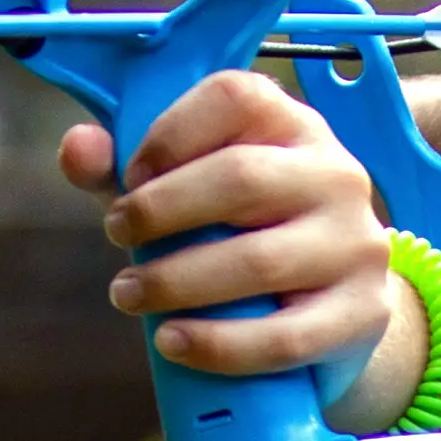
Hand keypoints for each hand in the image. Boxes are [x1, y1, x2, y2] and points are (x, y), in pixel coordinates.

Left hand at [58, 71, 414, 426]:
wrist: (337, 306)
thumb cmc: (246, 232)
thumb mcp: (188, 190)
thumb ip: (125, 168)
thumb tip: (78, 148)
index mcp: (294, 125)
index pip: (236, 96)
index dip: (169, 132)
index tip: (130, 176)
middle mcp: (337, 174)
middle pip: (242, 178)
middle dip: (160, 211)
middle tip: (117, 236)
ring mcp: (358, 244)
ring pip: (259, 261)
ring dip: (175, 281)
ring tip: (129, 294)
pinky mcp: (362, 312)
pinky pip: (283, 337)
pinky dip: (216, 344)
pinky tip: (172, 342)